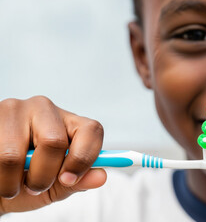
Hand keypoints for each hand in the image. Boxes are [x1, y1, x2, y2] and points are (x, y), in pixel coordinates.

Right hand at [0, 96, 106, 213]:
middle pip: (54, 142)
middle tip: (34, 187)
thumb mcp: (56, 186)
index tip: (68, 180)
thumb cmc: (28, 180)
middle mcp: (45, 109)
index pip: (91, 130)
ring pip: (15, 155)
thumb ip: (78, 182)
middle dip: (44, 175)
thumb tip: (101, 177)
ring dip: (13, 181)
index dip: (83, 158)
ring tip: (12, 185)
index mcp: (70, 122)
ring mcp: (15, 109)